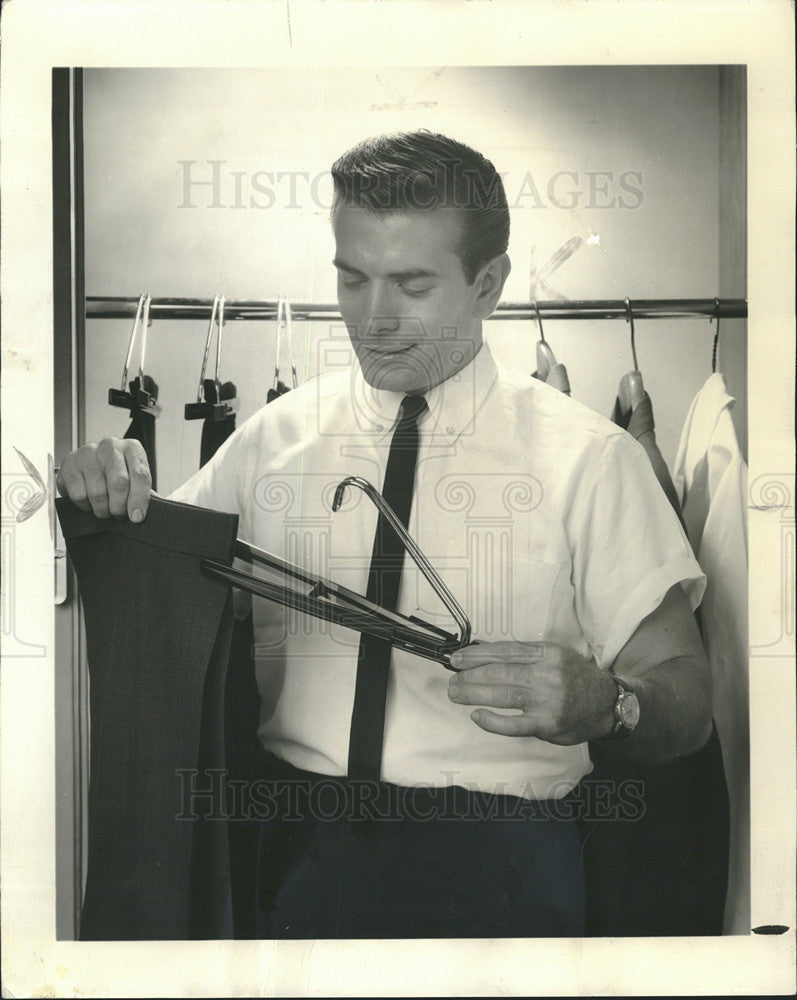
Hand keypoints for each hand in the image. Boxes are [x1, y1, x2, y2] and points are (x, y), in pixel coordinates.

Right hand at [56, 437, 152, 521]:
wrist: (89, 468)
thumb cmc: (116, 475)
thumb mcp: (135, 481)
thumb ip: (145, 494)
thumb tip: (154, 512)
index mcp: (132, 448)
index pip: (140, 474)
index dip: (139, 499)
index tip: (137, 517)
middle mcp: (110, 446)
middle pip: (119, 482)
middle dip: (120, 506)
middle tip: (119, 515)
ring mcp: (88, 452)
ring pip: (97, 491)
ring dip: (102, 508)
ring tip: (105, 510)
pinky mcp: (68, 463)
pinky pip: (78, 494)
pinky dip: (85, 505)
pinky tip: (89, 502)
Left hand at [447, 640, 616, 743]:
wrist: (607, 703)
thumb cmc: (575, 677)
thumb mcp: (555, 655)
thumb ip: (525, 656)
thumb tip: (484, 656)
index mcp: (547, 653)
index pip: (505, 651)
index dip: (477, 654)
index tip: (457, 658)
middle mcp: (547, 674)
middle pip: (500, 672)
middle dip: (470, 675)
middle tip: (453, 678)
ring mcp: (547, 700)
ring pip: (503, 695)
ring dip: (474, 694)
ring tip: (456, 693)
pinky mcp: (547, 724)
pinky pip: (514, 724)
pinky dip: (492, 721)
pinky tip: (477, 716)